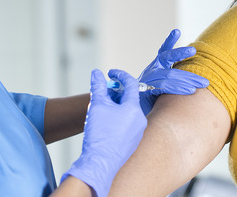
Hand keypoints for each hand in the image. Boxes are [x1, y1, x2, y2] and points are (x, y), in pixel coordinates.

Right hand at [61, 69, 146, 196]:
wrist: (99, 163)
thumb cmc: (100, 136)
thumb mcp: (96, 106)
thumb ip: (98, 87)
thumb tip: (96, 74)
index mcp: (134, 109)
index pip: (131, 84)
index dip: (119, 75)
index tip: (110, 73)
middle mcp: (140, 120)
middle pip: (129, 99)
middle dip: (115, 93)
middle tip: (103, 93)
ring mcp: (138, 132)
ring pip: (128, 112)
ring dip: (116, 107)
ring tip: (101, 110)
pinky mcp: (133, 142)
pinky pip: (127, 125)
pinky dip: (117, 119)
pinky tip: (105, 124)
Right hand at [137, 29, 209, 114]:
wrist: (135, 111)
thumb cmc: (152, 100)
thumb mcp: (163, 86)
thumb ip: (175, 81)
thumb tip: (195, 81)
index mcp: (156, 67)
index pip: (163, 51)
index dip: (169, 41)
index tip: (177, 31)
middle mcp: (152, 70)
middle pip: (166, 57)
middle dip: (180, 53)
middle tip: (193, 50)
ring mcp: (148, 79)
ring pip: (169, 74)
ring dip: (188, 78)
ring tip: (203, 83)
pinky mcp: (146, 90)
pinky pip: (164, 87)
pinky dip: (178, 88)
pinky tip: (190, 90)